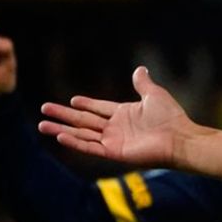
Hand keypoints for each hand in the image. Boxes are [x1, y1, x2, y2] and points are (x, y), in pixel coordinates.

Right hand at [38, 67, 194, 166]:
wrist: (180, 138)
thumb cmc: (171, 117)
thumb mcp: (154, 95)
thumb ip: (143, 83)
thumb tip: (140, 69)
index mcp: (124, 114)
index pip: (99, 108)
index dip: (86, 104)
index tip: (71, 100)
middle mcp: (116, 128)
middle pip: (84, 120)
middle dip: (63, 115)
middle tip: (44, 109)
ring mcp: (114, 141)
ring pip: (81, 134)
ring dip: (61, 129)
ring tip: (42, 125)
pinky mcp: (114, 152)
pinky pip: (90, 147)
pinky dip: (75, 142)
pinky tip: (60, 136)